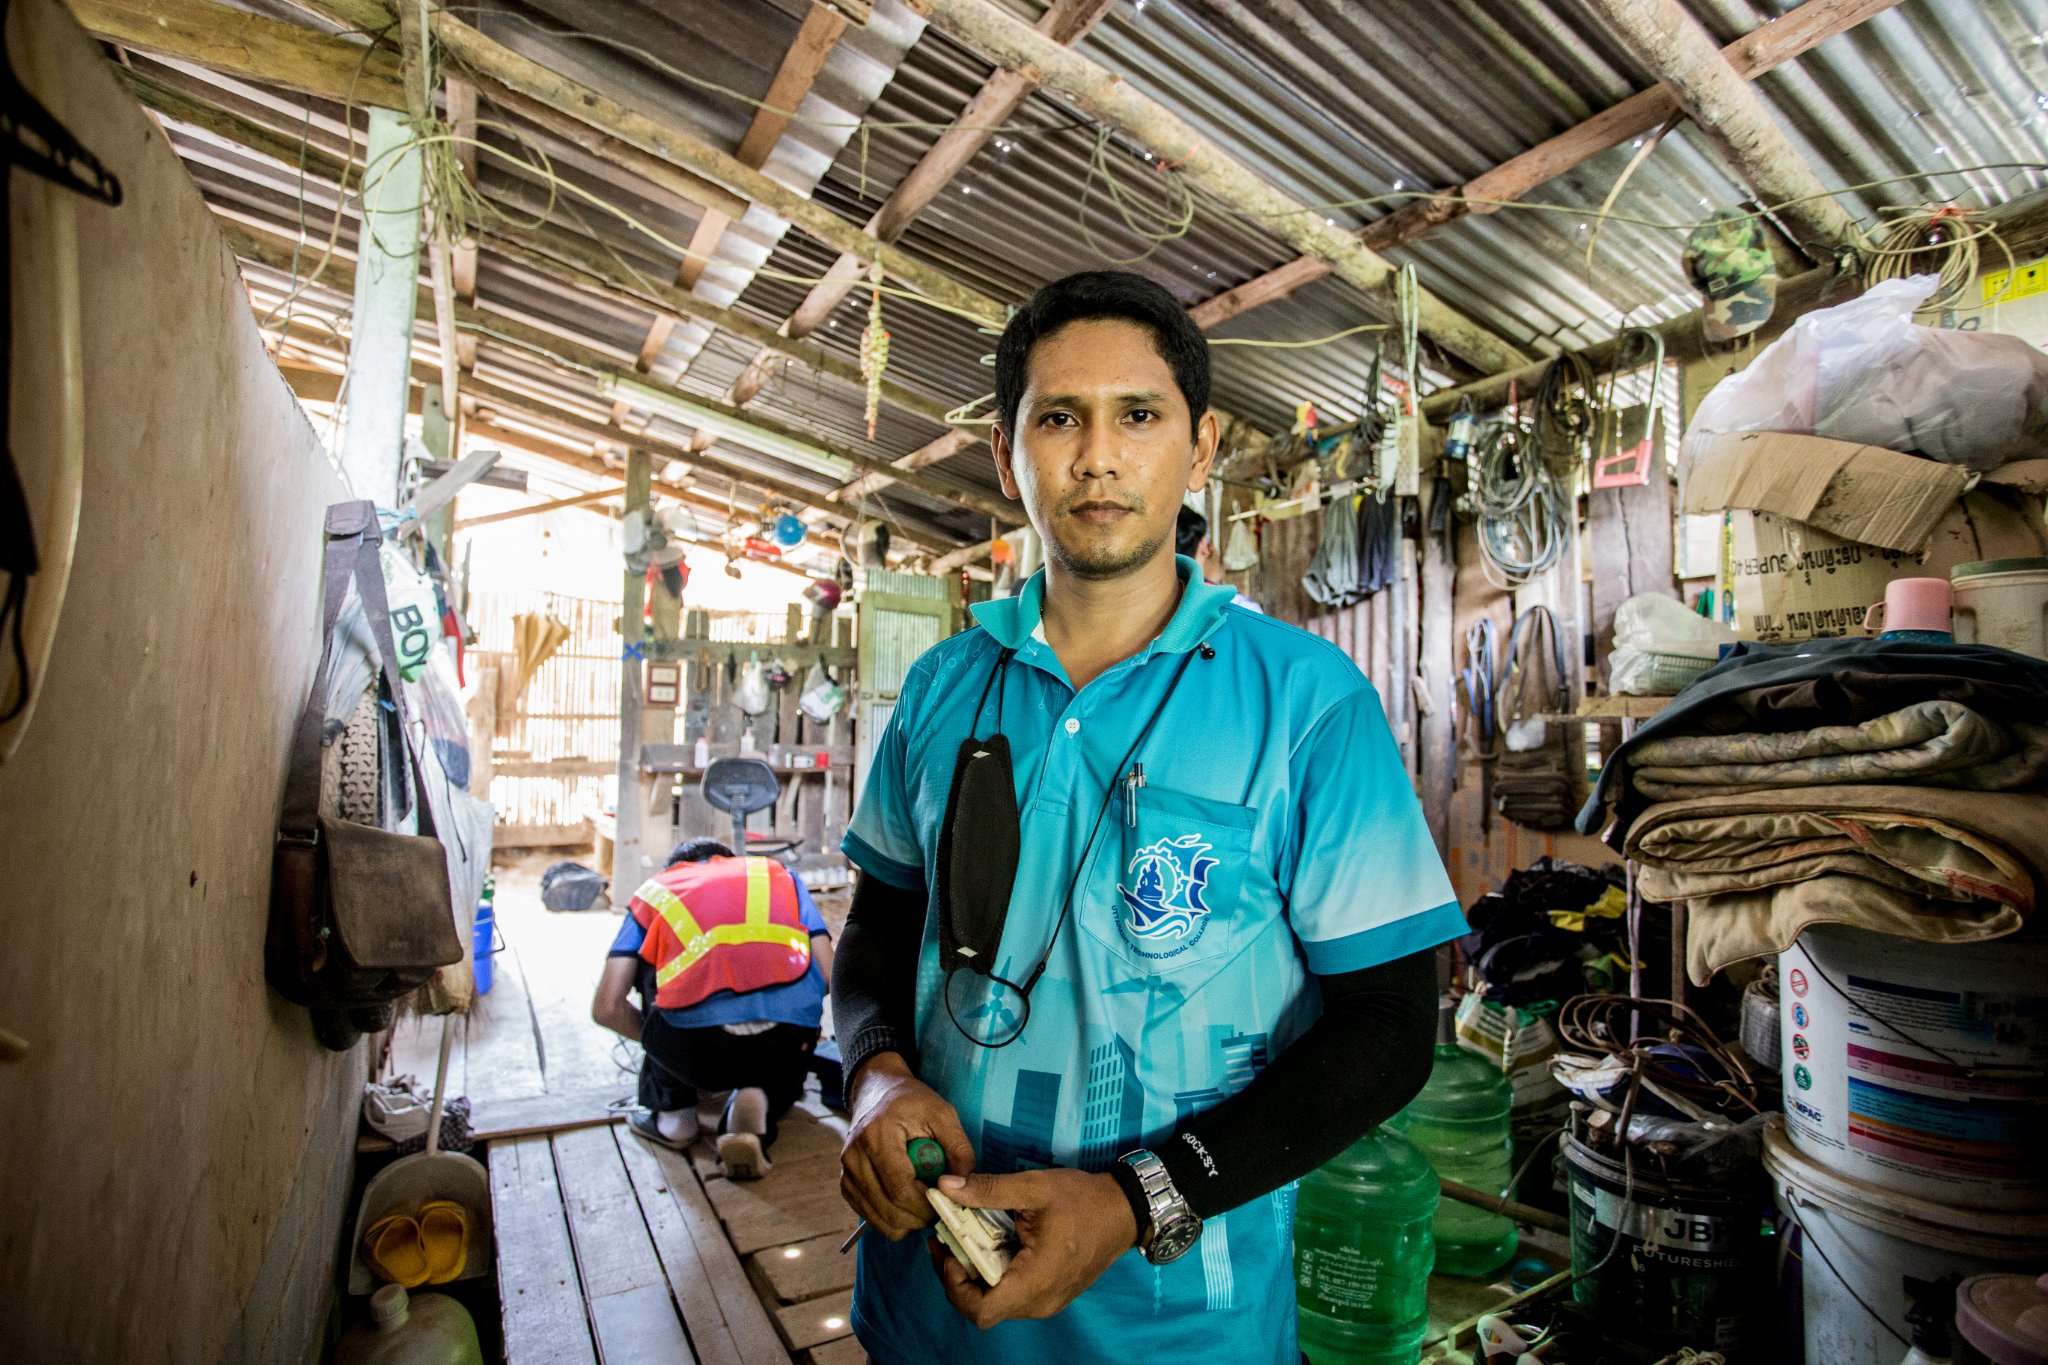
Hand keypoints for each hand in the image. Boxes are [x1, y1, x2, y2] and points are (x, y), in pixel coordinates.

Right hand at [839, 1053, 975, 1239]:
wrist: (876, 1092)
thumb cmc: (911, 1102)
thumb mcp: (942, 1114)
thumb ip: (959, 1149)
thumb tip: (966, 1184)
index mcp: (878, 1135)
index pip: (901, 1189)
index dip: (926, 1206)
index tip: (948, 1204)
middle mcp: (855, 1157)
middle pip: (889, 1209)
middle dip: (920, 1218)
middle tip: (941, 1209)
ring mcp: (847, 1172)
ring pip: (879, 1219)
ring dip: (907, 1222)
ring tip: (925, 1205)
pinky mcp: (846, 1184)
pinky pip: (870, 1216)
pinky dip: (891, 1218)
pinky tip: (907, 1203)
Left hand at [929, 1167, 1138, 1327]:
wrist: (1124, 1211)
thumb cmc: (1082, 1200)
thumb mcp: (1034, 1187)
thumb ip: (989, 1189)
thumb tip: (945, 1186)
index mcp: (1036, 1280)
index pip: (981, 1311)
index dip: (954, 1286)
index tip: (949, 1251)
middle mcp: (1040, 1302)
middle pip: (983, 1309)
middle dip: (957, 1277)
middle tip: (946, 1241)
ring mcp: (1047, 1302)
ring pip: (996, 1304)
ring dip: (974, 1276)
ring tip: (963, 1240)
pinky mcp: (1051, 1295)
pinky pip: (1012, 1296)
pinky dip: (993, 1276)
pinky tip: (988, 1245)